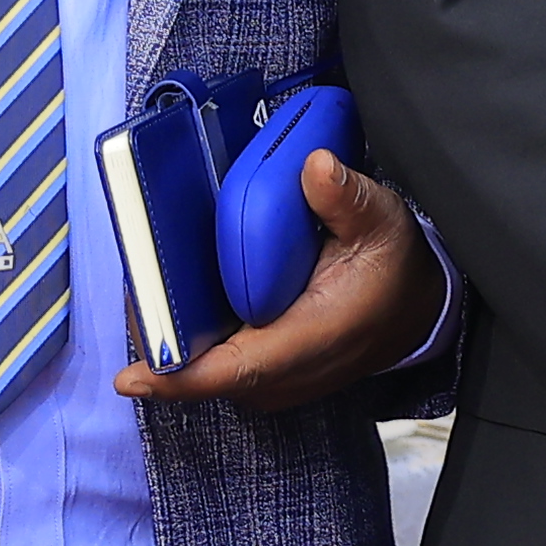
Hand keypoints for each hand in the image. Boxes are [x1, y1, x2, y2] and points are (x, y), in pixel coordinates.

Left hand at [120, 153, 444, 417]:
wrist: (415, 308)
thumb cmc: (393, 268)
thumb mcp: (381, 222)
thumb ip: (346, 198)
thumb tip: (315, 166)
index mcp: (308, 341)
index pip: (233, 371)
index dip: (177, 377)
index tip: (130, 376)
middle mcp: (282, 374)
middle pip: (199, 369)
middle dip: (159, 331)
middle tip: (135, 275)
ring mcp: (270, 379)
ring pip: (200, 366)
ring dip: (170, 331)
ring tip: (149, 274)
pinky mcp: (263, 372)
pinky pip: (212, 360)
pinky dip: (189, 332)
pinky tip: (175, 289)